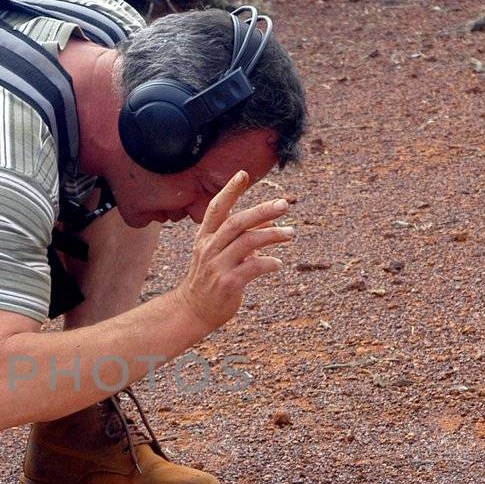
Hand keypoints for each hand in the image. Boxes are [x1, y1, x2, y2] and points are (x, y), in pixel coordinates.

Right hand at [171, 169, 293, 331]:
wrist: (193, 310)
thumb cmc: (210, 277)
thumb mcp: (221, 252)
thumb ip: (243, 235)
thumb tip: (271, 219)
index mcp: (206, 237)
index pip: (216, 208)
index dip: (229, 190)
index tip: (243, 174)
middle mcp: (209, 248)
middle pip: (236, 222)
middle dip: (262, 210)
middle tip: (284, 204)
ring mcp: (216, 266)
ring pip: (247, 242)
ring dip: (272, 236)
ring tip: (291, 234)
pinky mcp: (227, 284)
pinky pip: (252, 268)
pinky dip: (268, 263)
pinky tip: (278, 263)